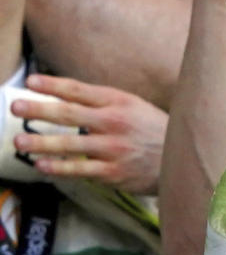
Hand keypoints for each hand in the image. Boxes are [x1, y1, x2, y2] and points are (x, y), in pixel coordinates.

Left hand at [11, 75, 167, 194]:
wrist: (180, 159)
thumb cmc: (152, 130)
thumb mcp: (133, 106)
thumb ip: (103, 102)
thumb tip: (66, 96)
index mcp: (118, 102)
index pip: (79, 91)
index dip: (53, 85)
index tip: (30, 82)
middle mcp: (114, 122)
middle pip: (70, 114)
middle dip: (40, 110)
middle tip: (15, 106)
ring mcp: (113, 148)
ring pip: (71, 145)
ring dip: (41, 143)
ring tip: (18, 142)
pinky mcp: (113, 172)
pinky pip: (80, 169)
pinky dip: (59, 168)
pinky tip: (41, 166)